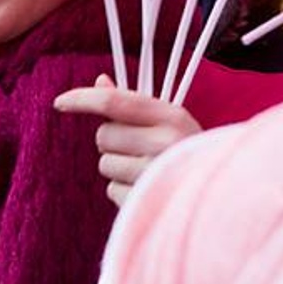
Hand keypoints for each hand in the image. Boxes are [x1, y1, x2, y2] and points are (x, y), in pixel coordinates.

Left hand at [54, 76, 202, 206]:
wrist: (223, 196)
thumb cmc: (188, 152)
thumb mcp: (169, 123)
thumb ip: (133, 103)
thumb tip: (100, 81)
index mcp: (171, 116)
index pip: (114, 102)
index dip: (82, 98)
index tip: (60, 102)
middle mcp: (164, 142)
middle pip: (104, 135)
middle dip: (113, 143)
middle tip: (138, 149)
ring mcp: (155, 174)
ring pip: (105, 164)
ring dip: (118, 169)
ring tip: (146, 172)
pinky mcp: (146, 202)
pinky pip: (111, 190)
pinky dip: (123, 191)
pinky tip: (146, 190)